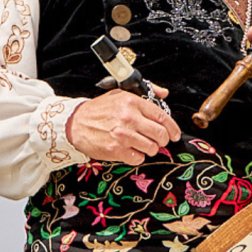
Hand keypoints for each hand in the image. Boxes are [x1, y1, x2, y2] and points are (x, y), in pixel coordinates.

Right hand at [66, 86, 181, 164]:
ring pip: (152, 148)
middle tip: (160, 141)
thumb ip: (146, 93)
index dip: (173, 127)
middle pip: (160, 134)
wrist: (76, 124)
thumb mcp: (121, 94)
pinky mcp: (116, 150)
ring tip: (143, 145)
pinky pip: (138, 158)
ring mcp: (123, 135)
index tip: (175, 134)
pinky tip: (131, 151)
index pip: (162, 117)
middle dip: (164, 140)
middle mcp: (129, 118)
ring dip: (150, 149)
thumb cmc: (99, 110)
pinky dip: (138, 157)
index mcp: (132, 102)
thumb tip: (164, 93)